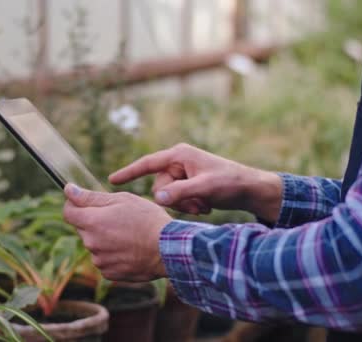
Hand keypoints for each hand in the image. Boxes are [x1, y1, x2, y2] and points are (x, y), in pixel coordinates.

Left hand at [62, 184, 171, 281]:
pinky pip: (104, 260)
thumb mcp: (122, 200)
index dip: (75, 205)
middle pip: (83, 228)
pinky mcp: (109, 273)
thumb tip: (68, 189)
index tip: (86, 202)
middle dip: (95, 221)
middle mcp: (91, 243)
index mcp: (92, 222)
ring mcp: (100, 260)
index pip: (68, 212)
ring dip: (104, 238)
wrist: (168, 250)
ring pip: (94, 244)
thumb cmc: (148, 220)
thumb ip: (91, 196)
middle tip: (119, 218)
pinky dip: (113, 254)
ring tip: (128, 235)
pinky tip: (130, 249)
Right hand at [109, 143, 282, 221]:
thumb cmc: (230, 183)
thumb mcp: (205, 188)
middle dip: (175, 200)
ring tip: (203, 206)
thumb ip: (180, 193)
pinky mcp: (188, 185)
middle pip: (158, 186)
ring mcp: (183, 174)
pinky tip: (204, 207)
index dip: (129, 172)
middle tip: (197, 205)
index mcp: (179, 155)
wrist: (250, 189)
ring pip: (167, 196)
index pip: (147, 163)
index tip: (111, 180)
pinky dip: (189, 206)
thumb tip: (157, 198)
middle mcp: (178, 162)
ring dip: (183, 205)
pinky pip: (177, 199)